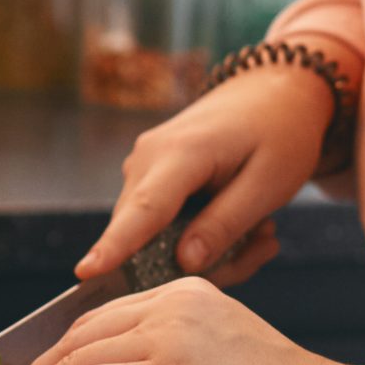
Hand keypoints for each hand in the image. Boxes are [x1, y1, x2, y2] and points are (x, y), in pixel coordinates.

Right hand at [76, 67, 334, 282]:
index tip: (85, 272)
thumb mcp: (269, 183)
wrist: (272, 93)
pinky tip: (244, 223)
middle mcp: (148, 157)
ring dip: (209, 249)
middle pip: (147, 237)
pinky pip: (160, 226)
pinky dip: (200, 235)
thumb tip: (184, 263)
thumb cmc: (279, 133)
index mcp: (182, 152)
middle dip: (202, 262)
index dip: (115, 246)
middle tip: (263, 244)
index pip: (144, 209)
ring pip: (154, 237)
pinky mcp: (146, 176)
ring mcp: (142, 166)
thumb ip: (225, 225)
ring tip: (261, 229)